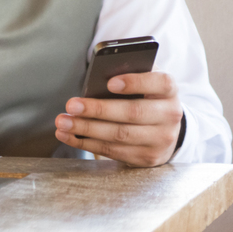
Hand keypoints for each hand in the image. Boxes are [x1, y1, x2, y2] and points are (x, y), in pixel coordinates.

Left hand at [54, 71, 183, 166]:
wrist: (165, 130)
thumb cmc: (145, 99)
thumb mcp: (144, 83)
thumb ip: (128, 74)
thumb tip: (99, 74)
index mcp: (169, 91)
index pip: (159, 83)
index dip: (135, 82)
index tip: (110, 82)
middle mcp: (169, 116)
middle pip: (132, 113)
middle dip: (98, 110)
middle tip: (72, 105)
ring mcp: (160, 140)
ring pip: (119, 135)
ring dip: (86, 129)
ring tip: (63, 122)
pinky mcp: (146, 157)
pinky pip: (112, 150)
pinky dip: (86, 143)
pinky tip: (68, 135)